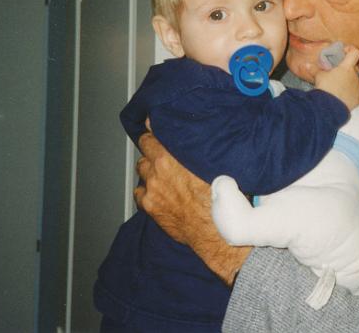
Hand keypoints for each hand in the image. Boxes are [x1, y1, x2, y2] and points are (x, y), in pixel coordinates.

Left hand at [134, 132, 250, 284]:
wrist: (215, 229)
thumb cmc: (219, 196)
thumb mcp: (213, 164)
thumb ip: (197, 149)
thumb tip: (196, 133)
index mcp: (171, 158)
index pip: (151, 136)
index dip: (153, 132)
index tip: (155, 129)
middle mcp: (158, 172)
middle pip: (144, 151)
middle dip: (151, 149)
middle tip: (160, 151)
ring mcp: (151, 190)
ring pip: (141, 170)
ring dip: (149, 169)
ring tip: (160, 172)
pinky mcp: (150, 207)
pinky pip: (139, 193)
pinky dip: (145, 190)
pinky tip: (155, 190)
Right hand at [313, 45, 358, 109]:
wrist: (330, 106)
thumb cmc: (326, 88)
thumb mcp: (318, 77)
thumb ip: (314, 70)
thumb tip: (306, 65)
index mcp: (346, 67)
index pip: (354, 53)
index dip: (351, 50)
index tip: (345, 52)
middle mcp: (355, 75)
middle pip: (355, 68)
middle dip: (349, 68)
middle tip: (339, 71)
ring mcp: (358, 87)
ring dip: (353, 81)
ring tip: (344, 84)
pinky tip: (355, 95)